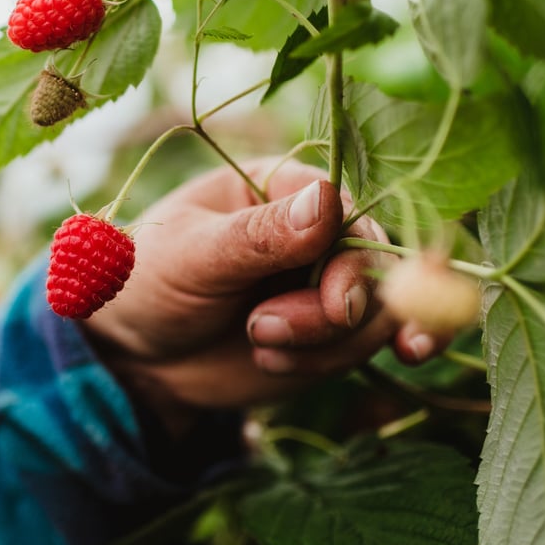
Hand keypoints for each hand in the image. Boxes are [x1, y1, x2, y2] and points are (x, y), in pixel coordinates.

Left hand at [82, 158, 443, 432]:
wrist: (135, 356)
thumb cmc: (148, 284)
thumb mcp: (192, 255)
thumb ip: (257, 236)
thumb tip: (329, 201)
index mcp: (278, 188)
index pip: (345, 207)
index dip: (354, 253)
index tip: (337, 300)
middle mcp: (313, 230)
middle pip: (372, 259)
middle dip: (337, 307)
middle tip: (265, 328)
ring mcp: (325, 281)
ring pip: (377, 306)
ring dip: (329, 340)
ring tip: (257, 345)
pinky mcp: (330, 330)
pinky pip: (372, 338)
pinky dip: (371, 350)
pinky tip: (409, 356)